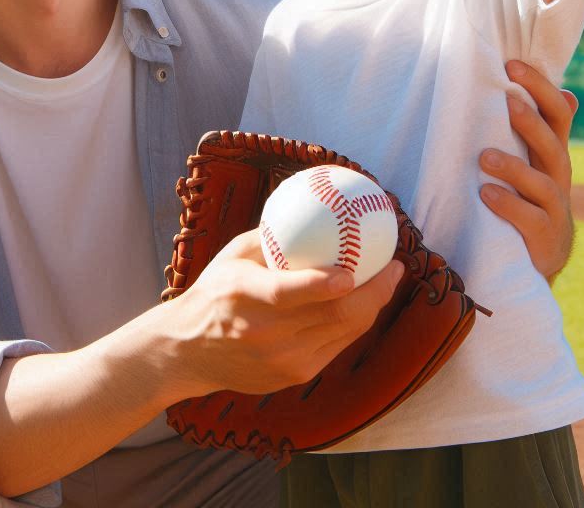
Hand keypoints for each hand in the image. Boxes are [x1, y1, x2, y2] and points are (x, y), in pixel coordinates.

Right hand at [166, 228, 402, 397]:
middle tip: (394, 267)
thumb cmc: (214, 291)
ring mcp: (282, 360)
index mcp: (244, 294)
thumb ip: (273, 238)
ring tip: (388, 280)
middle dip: (375, 293)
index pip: (289, 293)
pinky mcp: (294, 376)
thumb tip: (313, 207)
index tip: (354, 269)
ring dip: (372, 306)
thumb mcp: (232, 255)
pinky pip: (336, 346)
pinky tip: (364, 302)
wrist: (188, 351)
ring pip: (344, 333)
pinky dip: (354, 323)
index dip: (326, 284)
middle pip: (333, 317)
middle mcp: (265, 332)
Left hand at [479, 60, 576, 281]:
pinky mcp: (545, 238)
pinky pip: (530, 220)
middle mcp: (557, 176)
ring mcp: (555, 208)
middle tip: (506, 100)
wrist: (534, 259)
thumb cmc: (522, 197)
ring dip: (514, 167)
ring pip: (543, 183)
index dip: (540, 88)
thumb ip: (528, 129)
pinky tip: (485, 194)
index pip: (557, 113)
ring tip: (484, 157)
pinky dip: (508, 205)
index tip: (512, 64)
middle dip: (531, 120)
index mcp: (551, 153)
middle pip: (554, 143)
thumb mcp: (526, 160)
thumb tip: (557, 87)